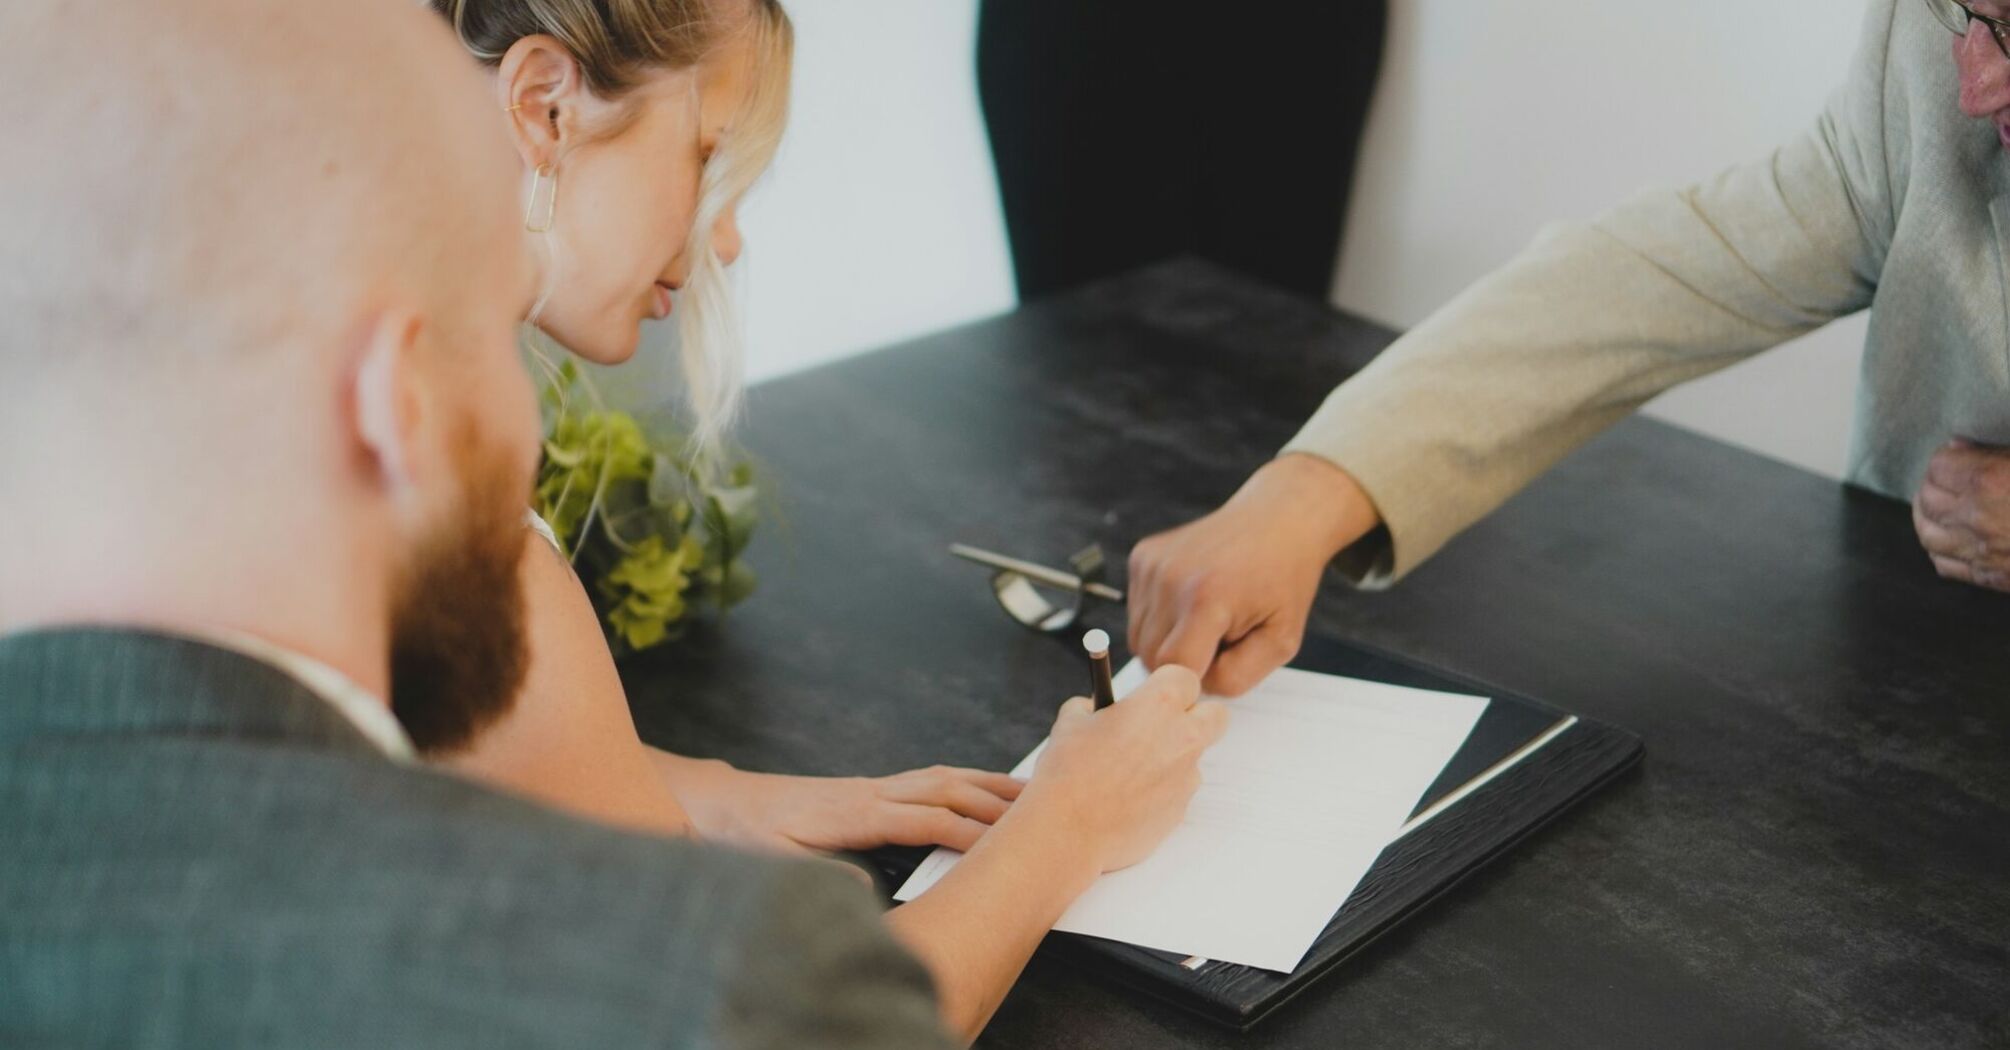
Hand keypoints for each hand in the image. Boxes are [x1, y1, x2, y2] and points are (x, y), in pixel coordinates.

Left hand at [659, 756, 1024, 854]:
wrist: (723, 803)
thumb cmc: (748, 832)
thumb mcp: (774, 861)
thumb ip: (818, 875)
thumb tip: (863, 889)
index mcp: (854, 812)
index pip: (925, 818)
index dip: (967, 830)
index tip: (1004, 842)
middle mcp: (871, 792)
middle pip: (946, 788)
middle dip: (995, 799)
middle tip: (1043, 809)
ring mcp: (874, 786)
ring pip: (943, 777)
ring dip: (987, 783)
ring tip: (1031, 791)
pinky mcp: (872, 789)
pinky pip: (930, 780)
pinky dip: (965, 780)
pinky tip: (983, 788)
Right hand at [1016, 666, 1227, 872]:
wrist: (1068, 831)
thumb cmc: (1068, 773)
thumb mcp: (1071, 722)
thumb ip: (1094, 708)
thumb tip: (1098, 710)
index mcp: (1158, 705)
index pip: (1185, 678)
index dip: (1167, 685)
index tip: (1151, 695)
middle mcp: (1182, 738)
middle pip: (1216, 715)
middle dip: (1196, 716)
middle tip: (1163, 725)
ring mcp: (1186, 777)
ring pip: (1194, 758)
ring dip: (1172, 758)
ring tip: (1128, 773)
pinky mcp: (1180, 810)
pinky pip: (1178, 791)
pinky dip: (1160, 792)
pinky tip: (1126, 799)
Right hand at [1127, 454, 1379, 695]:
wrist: (1276, 520)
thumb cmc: (1283, 580)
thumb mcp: (1281, 640)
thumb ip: (1237, 677)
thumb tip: (1192, 691)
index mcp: (1207, 599)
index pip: (1173, 670)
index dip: (1195, 681)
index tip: (1219, 668)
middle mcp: (1170, 578)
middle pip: (1151, 657)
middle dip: (1183, 663)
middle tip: (1220, 641)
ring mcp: (1151, 564)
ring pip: (1139, 638)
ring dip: (1169, 641)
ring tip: (1207, 619)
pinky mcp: (1142, 556)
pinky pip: (1137, 611)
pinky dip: (1161, 617)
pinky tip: (1192, 599)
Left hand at [1914, 439, 2009, 591]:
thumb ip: (1996, 454)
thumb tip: (1959, 447)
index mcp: (1990, 482)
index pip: (1940, 466)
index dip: (1946, 458)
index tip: (1955, 456)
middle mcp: (1978, 518)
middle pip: (1928, 499)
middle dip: (1932, 485)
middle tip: (1943, 480)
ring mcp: (1982, 553)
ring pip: (1928, 535)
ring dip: (1926, 518)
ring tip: (1933, 507)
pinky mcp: (1993, 578)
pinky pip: (1946, 565)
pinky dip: (1940, 551)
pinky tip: (1947, 542)